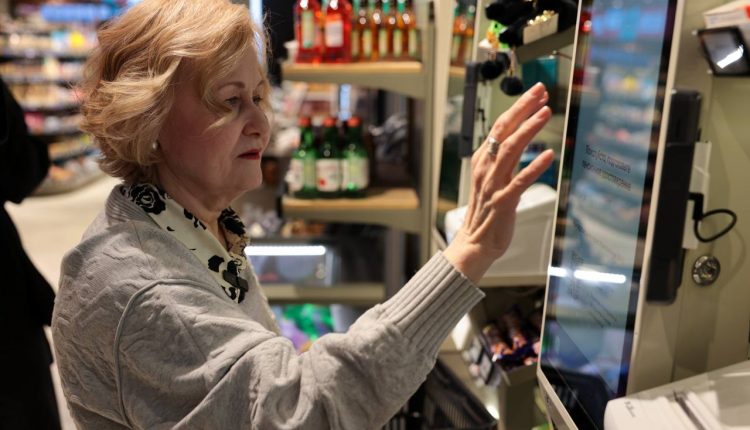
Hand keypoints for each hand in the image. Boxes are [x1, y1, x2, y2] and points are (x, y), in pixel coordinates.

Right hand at [444, 83, 554, 282]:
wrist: (475, 243)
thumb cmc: (487, 211)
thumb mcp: (492, 179)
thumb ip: (503, 158)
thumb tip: (518, 136)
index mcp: (483, 161)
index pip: (500, 126)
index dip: (518, 108)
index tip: (536, 93)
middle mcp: (486, 169)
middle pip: (504, 131)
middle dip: (523, 108)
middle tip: (540, 91)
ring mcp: (493, 185)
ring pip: (511, 151)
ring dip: (528, 130)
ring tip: (546, 113)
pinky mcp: (503, 202)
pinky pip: (519, 182)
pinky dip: (534, 168)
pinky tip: (549, 155)